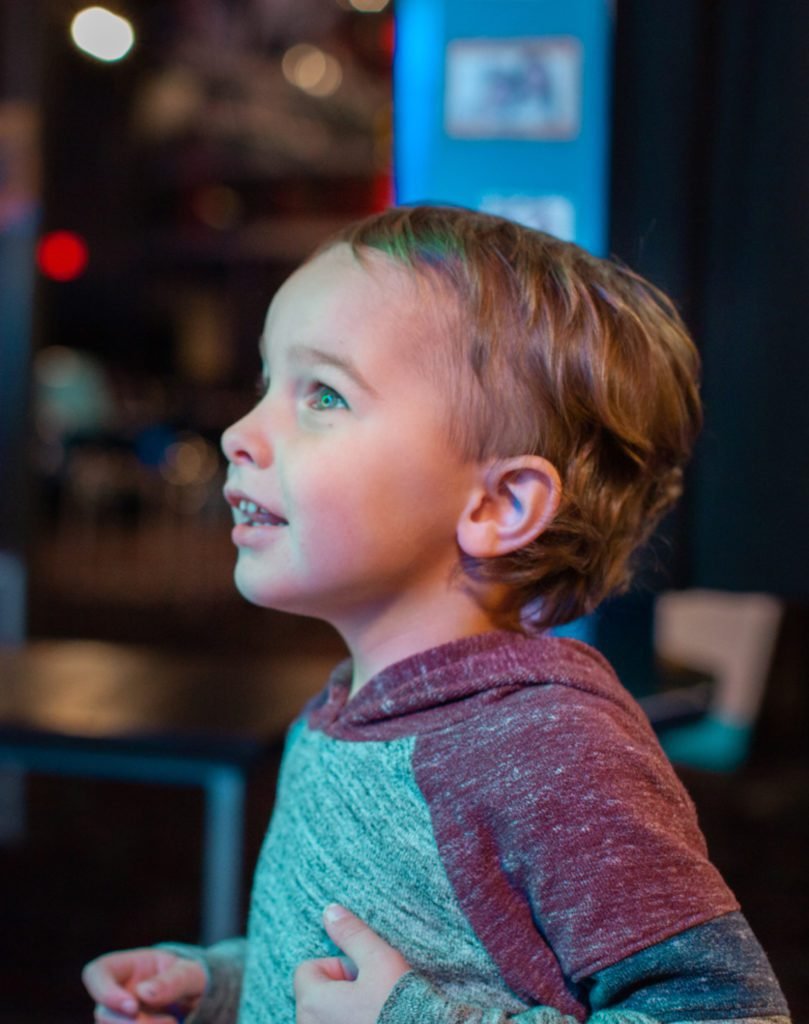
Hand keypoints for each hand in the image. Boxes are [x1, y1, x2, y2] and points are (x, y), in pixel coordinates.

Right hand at [82, 947, 206, 1022]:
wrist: (198, 999)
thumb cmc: (192, 978)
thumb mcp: (192, 973)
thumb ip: (174, 980)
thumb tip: (145, 993)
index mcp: (129, 966)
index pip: (97, 972)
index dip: (104, 991)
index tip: (132, 1007)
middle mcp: (117, 994)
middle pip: (104, 1013)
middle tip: (169, 1022)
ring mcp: (120, 1018)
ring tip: (174, 1023)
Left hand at [294, 905, 410, 1023]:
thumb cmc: (399, 1006)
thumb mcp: (380, 961)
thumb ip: (352, 934)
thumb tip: (329, 911)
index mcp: (312, 1003)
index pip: (308, 969)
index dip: (337, 967)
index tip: (362, 977)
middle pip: (315, 996)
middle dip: (340, 990)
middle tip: (371, 996)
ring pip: (325, 1017)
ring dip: (343, 1012)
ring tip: (374, 1014)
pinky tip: (374, 1023)